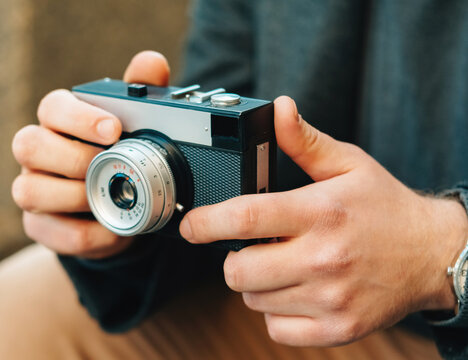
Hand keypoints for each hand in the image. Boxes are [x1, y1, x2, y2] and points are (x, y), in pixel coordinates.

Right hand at [12, 51, 170, 258]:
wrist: (118, 209)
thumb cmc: (119, 158)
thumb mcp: (135, 126)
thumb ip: (140, 93)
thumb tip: (152, 62)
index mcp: (60, 123)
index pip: (53, 108)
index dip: (79, 117)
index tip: (114, 129)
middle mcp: (38, 154)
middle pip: (29, 145)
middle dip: (74, 157)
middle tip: (110, 165)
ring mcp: (32, 189)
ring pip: (28, 191)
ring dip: (74, 197)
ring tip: (110, 198)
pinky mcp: (38, 225)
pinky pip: (49, 231)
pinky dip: (85, 234)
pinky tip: (113, 229)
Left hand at [180, 96, 467, 345]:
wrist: (432, 255)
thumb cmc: (384, 207)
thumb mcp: (349, 164)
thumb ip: (305, 140)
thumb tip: (279, 108)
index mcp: (321, 212)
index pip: (246, 217)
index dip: (206, 223)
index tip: (191, 226)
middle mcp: (324, 258)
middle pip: (239, 270)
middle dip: (231, 258)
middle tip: (250, 247)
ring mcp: (331, 299)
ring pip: (253, 299)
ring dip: (255, 283)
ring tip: (282, 265)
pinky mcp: (338, 329)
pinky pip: (276, 328)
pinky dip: (275, 311)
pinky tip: (295, 290)